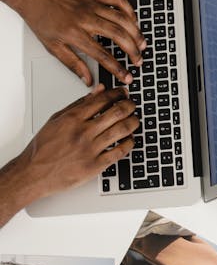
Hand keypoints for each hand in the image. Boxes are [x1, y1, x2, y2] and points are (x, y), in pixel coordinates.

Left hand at [1, 0, 144, 85]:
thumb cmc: (41, 17)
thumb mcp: (53, 46)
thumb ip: (73, 64)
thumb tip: (87, 80)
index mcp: (75, 33)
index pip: (102, 55)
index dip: (117, 69)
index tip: (127, 77)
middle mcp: (86, 18)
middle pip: (118, 36)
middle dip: (133, 51)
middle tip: (138, 61)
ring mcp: (92, 4)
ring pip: (122, 19)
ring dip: (136, 33)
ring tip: (142, 44)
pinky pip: (119, 1)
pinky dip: (130, 11)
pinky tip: (133, 22)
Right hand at [15, 84, 137, 198]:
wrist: (33, 174)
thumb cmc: (43, 148)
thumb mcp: (56, 120)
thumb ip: (79, 104)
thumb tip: (98, 91)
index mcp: (72, 119)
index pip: (102, 100)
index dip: (118, 94)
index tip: (123, 93)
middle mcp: (83, 132)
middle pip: (116, 112)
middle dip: (129, 106)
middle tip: (132, 105)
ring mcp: (90, 149)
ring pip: (122, 130)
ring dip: (134, 122)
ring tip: (135, 120)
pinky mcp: (95, 165)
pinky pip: (120, 151)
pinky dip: (129, 143)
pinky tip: (130, 139)